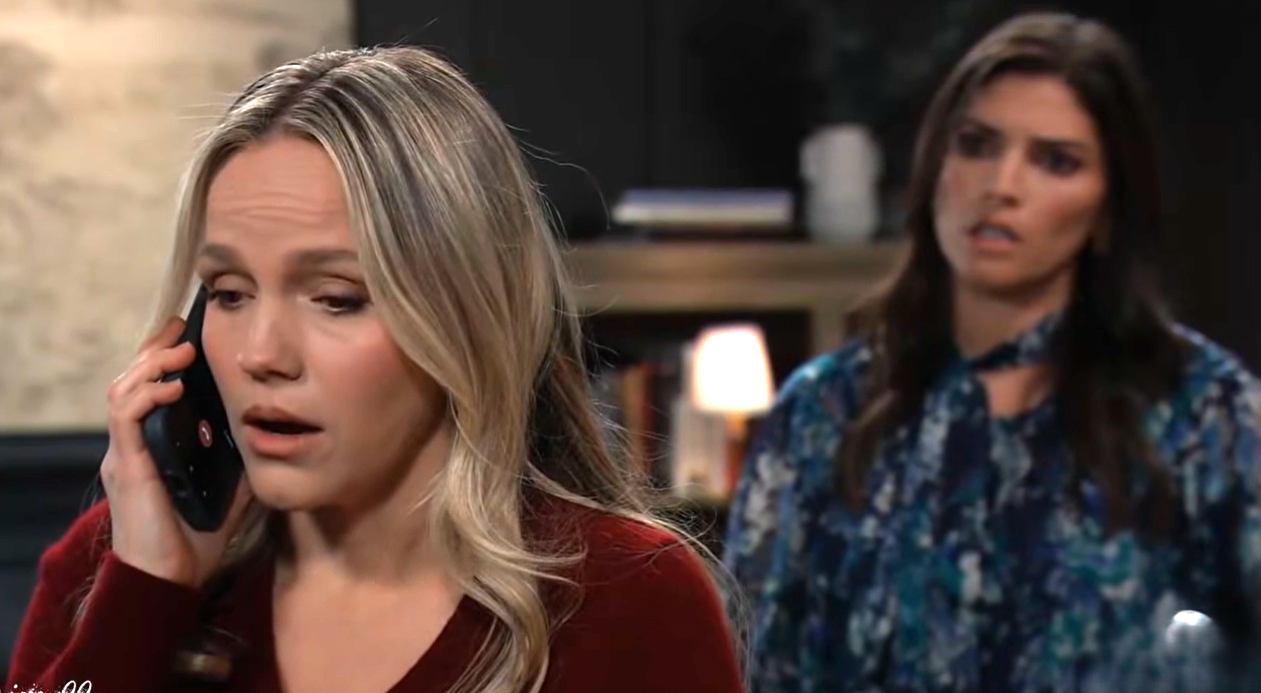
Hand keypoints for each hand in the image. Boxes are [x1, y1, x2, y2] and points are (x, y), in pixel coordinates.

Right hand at [101, 317, 252, 588]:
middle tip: (184, 329)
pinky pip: (126, 416)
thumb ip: (244, 457)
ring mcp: (127, 452)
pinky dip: (148, 394)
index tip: (192, 334)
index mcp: (156, 444)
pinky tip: (174, 386)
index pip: (153, 388)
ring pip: (124, 389)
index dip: (167, 358)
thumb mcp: (233, 486)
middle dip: (157, 349)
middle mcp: (136, 443)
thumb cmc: (199, 537)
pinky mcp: (126, 464)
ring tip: (181, 350)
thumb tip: (275, 431)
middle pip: (134, 379)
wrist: (172, 578)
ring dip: (152, 364)